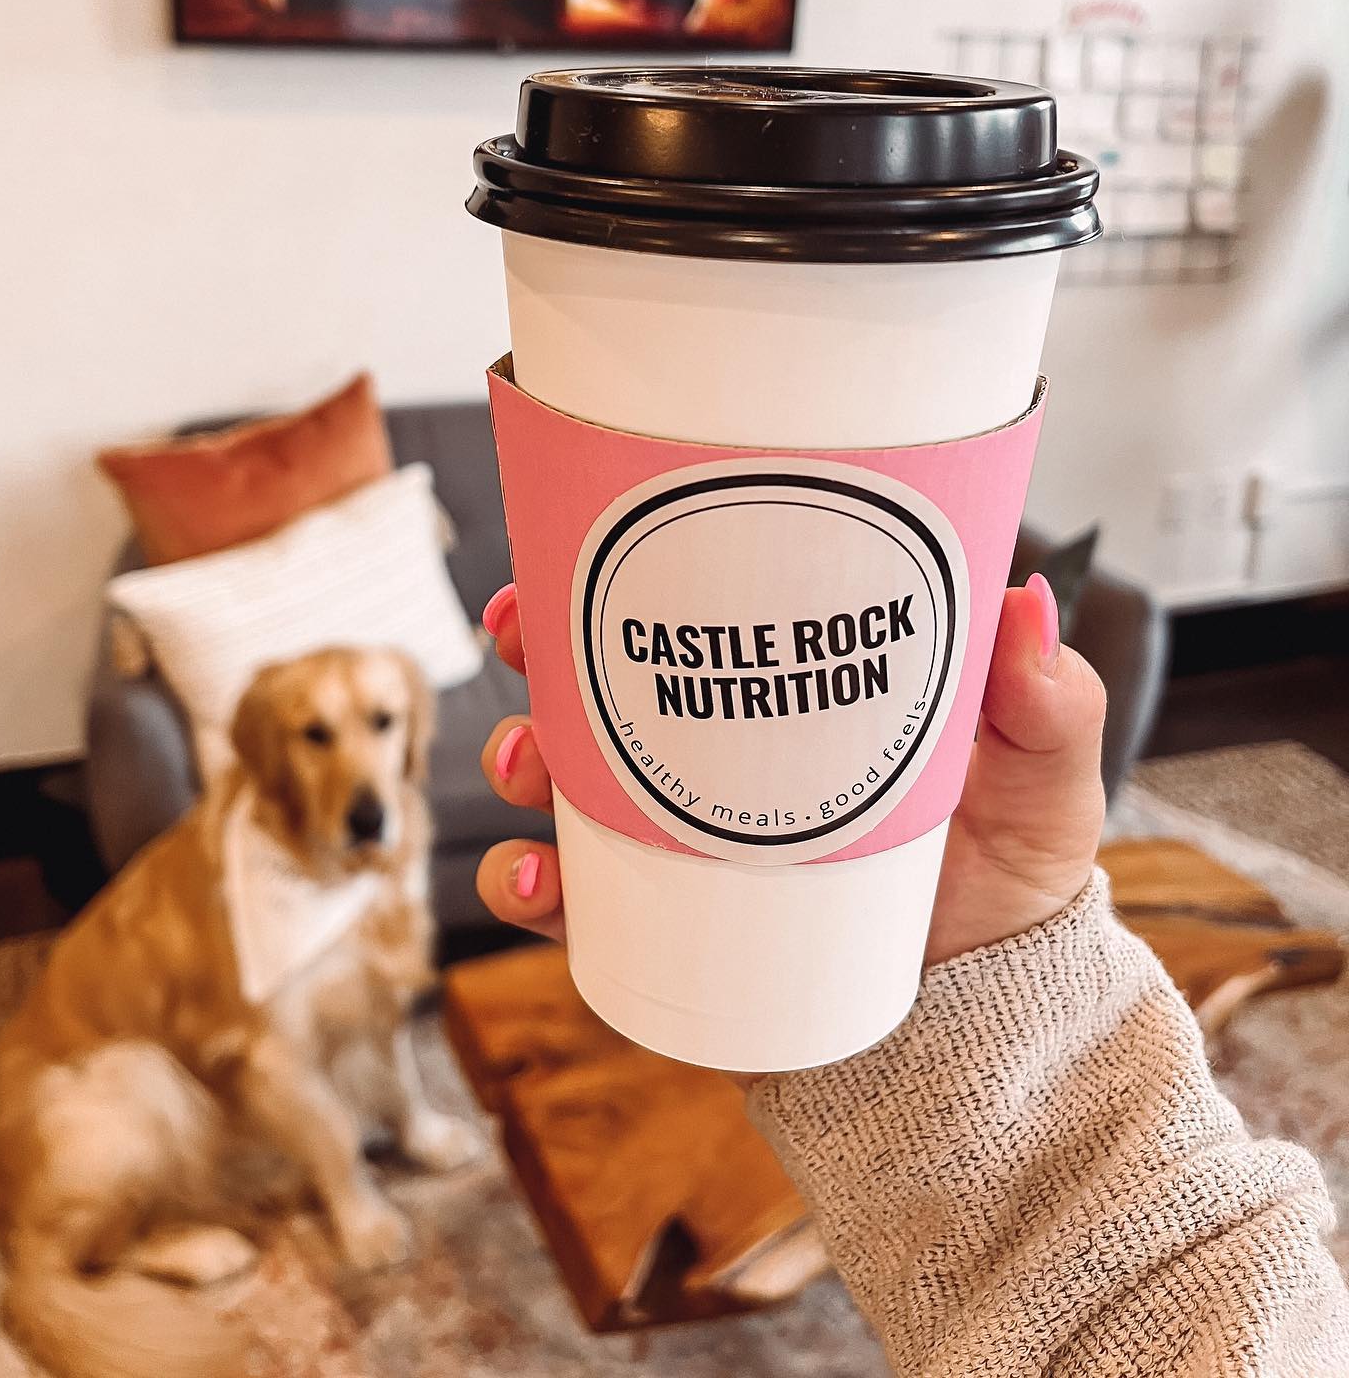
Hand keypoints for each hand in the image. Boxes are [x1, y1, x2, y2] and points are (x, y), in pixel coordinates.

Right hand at [474, 575, 1106, 966]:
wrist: (992, 1018)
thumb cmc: (1010, 877)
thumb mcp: (1040, 781)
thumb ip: (1048, 705)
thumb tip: (1024, 604)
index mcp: (788, 698)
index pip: (687, 615)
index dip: (611, 574)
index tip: (558, 547)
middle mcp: (720, 762)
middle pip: (596, 687)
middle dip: (535, 653)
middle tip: (520, 633)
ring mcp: (683, 845)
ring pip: (565, 788)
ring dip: (519, 762)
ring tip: (526, 767)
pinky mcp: (667, 931)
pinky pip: (575, 908)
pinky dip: (531, 890)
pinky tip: (535, 882)